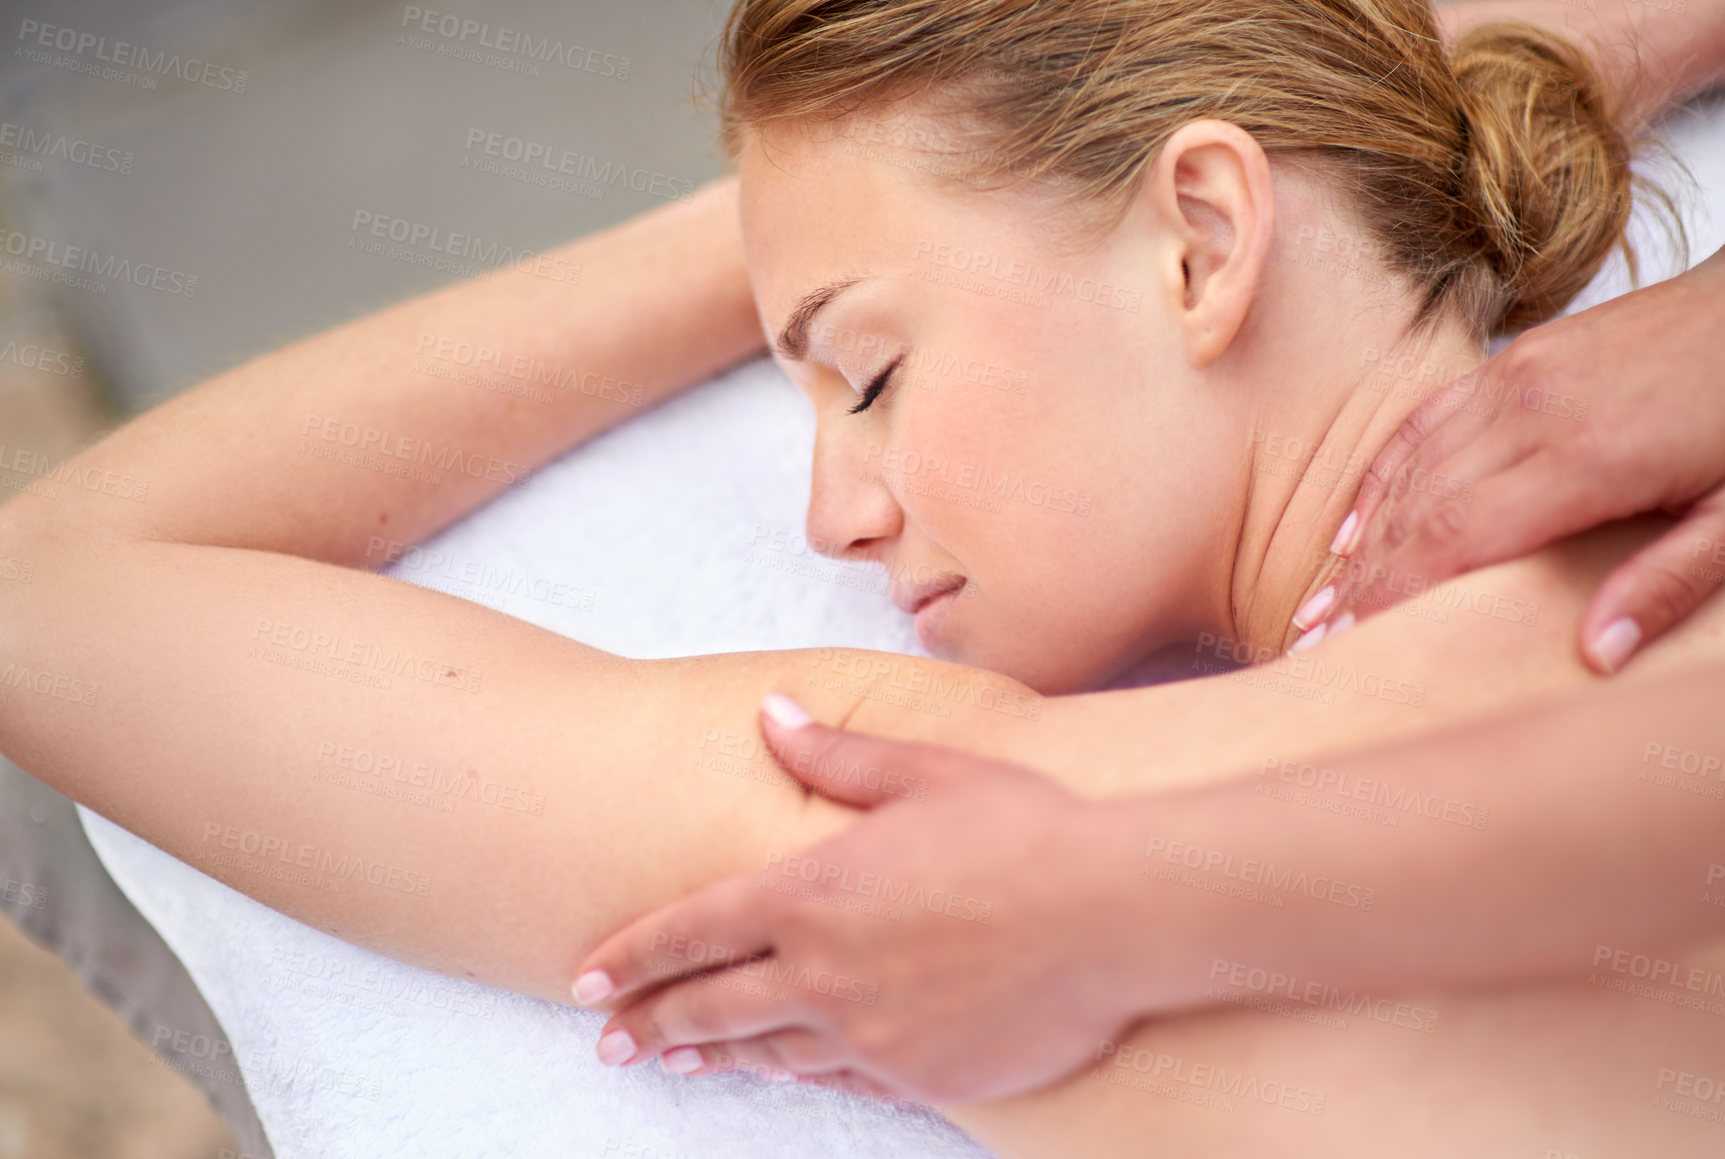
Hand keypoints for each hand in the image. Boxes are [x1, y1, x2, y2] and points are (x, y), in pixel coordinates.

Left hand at [570, 694, 1149, 1103]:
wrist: (1117, 911)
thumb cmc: (1021, 828)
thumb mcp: (922, 772)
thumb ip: (832, 756)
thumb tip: (769, 716)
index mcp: (811, 892)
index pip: (694, 931)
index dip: (634, 955)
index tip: (588, 980)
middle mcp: (826, 972)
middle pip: (712, 1007)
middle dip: (653, 1025)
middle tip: (610, 1043)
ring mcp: (872, 1035)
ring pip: (772, 1051)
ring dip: (719, 1056)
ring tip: (682, 1063)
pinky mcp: (924, 1075)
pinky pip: (847, 1079)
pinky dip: (807, 1073)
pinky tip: (790, 1071)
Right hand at [1306, 246, 1724, 673]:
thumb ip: (1667, 583)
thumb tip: (1594, 655)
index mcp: (1590, 458)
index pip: (1457, 535)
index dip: (1393, 591)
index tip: (1348, 641)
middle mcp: (1537, 410)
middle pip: (1420, 506)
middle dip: (1361, 577)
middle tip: (1313, 636)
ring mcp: (1524, 375)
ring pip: (1414, 463)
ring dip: (1361, 534)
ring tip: (1323, 594)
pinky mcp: (1525, 355)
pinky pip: (1429, 417)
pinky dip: (1384, 472)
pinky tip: (1356, 518)